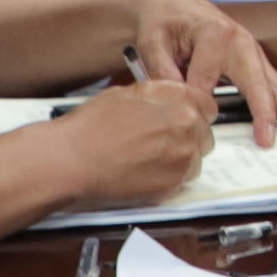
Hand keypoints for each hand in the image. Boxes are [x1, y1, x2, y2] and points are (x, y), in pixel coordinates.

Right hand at [35, 76, 220, 207]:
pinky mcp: (174, 182)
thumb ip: (155, 97)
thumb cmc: (88, 129)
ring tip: (147, 161)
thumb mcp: (124, 94)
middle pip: (204, 134)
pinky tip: (143, 173)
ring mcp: (183, 154)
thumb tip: (165, 102)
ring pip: (195, 159)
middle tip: (161, 145)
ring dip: (179, 161)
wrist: (70, 160)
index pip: (206, 104)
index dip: (194, 114)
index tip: (186, 121)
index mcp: (175, 96)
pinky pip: (182, 180)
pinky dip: (168, 179)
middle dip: (188, 139)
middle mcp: (185, 122)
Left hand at [119, 0, 276, 143]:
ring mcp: (251, 50)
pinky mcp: (254, 60)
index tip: (191, 124)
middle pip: (256, 81)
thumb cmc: (162, 20)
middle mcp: (240, 40)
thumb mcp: (153, 42)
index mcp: (215, 33)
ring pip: (273, 84)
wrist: (170, 3)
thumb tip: (178, 104)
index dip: (196, 105)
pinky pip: (272, 84)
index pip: (206, 81)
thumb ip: (163, 73)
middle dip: (263, 113)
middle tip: (267, 141)